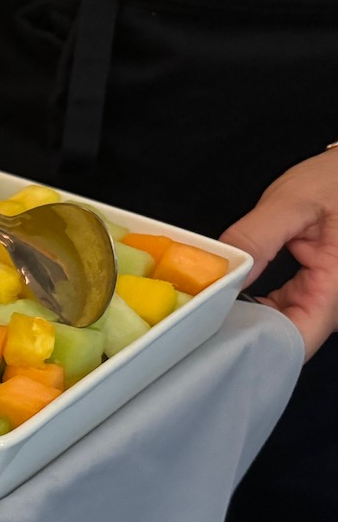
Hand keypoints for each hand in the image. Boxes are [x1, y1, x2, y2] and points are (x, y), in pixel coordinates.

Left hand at [220, 146, 337, 358]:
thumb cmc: (337, 181)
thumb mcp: (294, 201)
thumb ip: (257, 237)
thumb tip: (224, 275)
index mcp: (336, 289)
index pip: (293, 340)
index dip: (251, 341)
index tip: (211, 328)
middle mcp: (334, 305)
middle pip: (282, 337)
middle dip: (239, 328)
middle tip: (198, 312)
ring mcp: (324, 300)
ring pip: (279, 325)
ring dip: (245, 315)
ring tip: (209, 301)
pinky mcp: (314, 292)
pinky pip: (281, 309)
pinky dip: (255, 303)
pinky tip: (229, 292)